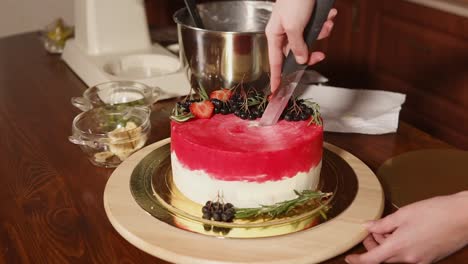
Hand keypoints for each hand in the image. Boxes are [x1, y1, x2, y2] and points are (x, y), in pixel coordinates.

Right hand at [266, 0, 336, 92]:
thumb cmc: (294, 0)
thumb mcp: (294, 27)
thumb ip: (297, 46)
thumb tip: (301, 60)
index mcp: (275, 35)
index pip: (275, 62)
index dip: (276, 77)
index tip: (276, 91)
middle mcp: (284, 32)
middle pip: (297, 53)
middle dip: (312, 51)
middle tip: (321, 56)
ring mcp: (297, 26)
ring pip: (311, 41)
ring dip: (322, 33)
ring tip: (326, 22)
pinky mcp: (308, 19)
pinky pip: (318, 29)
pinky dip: (325, 23)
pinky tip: (329, 15)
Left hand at [346, 191, 467, 263]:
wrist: (463, 217)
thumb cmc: (435, 212)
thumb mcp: (403, 214)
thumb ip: (382, 223)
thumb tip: (367, 226)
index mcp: (399, 247)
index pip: (371, 260)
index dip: (358, 260)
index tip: (349, 258)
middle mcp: (409, 259)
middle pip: (383, 258)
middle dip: (373, 247)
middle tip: (373, 231)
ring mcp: (421, 261)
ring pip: (396, 257)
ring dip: (387, 246)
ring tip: (390, 228)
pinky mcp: (430, 259)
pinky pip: (409, 257)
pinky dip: (401, 248)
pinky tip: (403, 233)